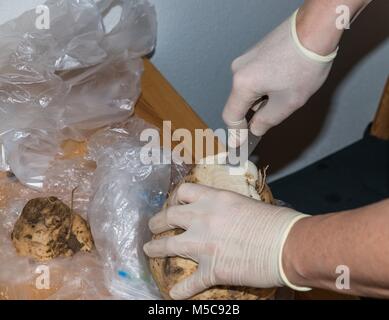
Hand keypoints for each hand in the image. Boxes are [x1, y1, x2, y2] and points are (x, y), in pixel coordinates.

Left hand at [144, 183, 309, 299]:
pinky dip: (181, 290)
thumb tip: (227, 214)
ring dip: (154, 248)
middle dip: (157, 222)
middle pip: (168, 216)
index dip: (175, 198)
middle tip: (153, 226)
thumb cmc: (276, 221)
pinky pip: (189, 283)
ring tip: (148, 249)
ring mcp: (202, 245)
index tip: (173, 204)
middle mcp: (202, 219)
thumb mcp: (247, 203)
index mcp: (213, 199)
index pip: (184, 192)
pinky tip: (174, 293)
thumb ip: (229, 207)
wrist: (287, 245)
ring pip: (167, 246)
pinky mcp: (210, 269)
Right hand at [223, 9, 337, 141]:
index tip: (240, 145)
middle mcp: (238, 70)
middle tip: (270, 122)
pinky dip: (264, 86)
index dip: (236, 133)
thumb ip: (266, 121)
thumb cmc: (303, 65)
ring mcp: (245, 59)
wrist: (315, 29)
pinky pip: (253, 77)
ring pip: (248, 90)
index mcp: (242, 84)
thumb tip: (254, 130)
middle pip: (240, 102)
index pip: (231, 116)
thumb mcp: (286, 103)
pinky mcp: (254, 52)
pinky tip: (283, 83)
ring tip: (285, 95)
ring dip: (261, 100)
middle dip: (253, 114)